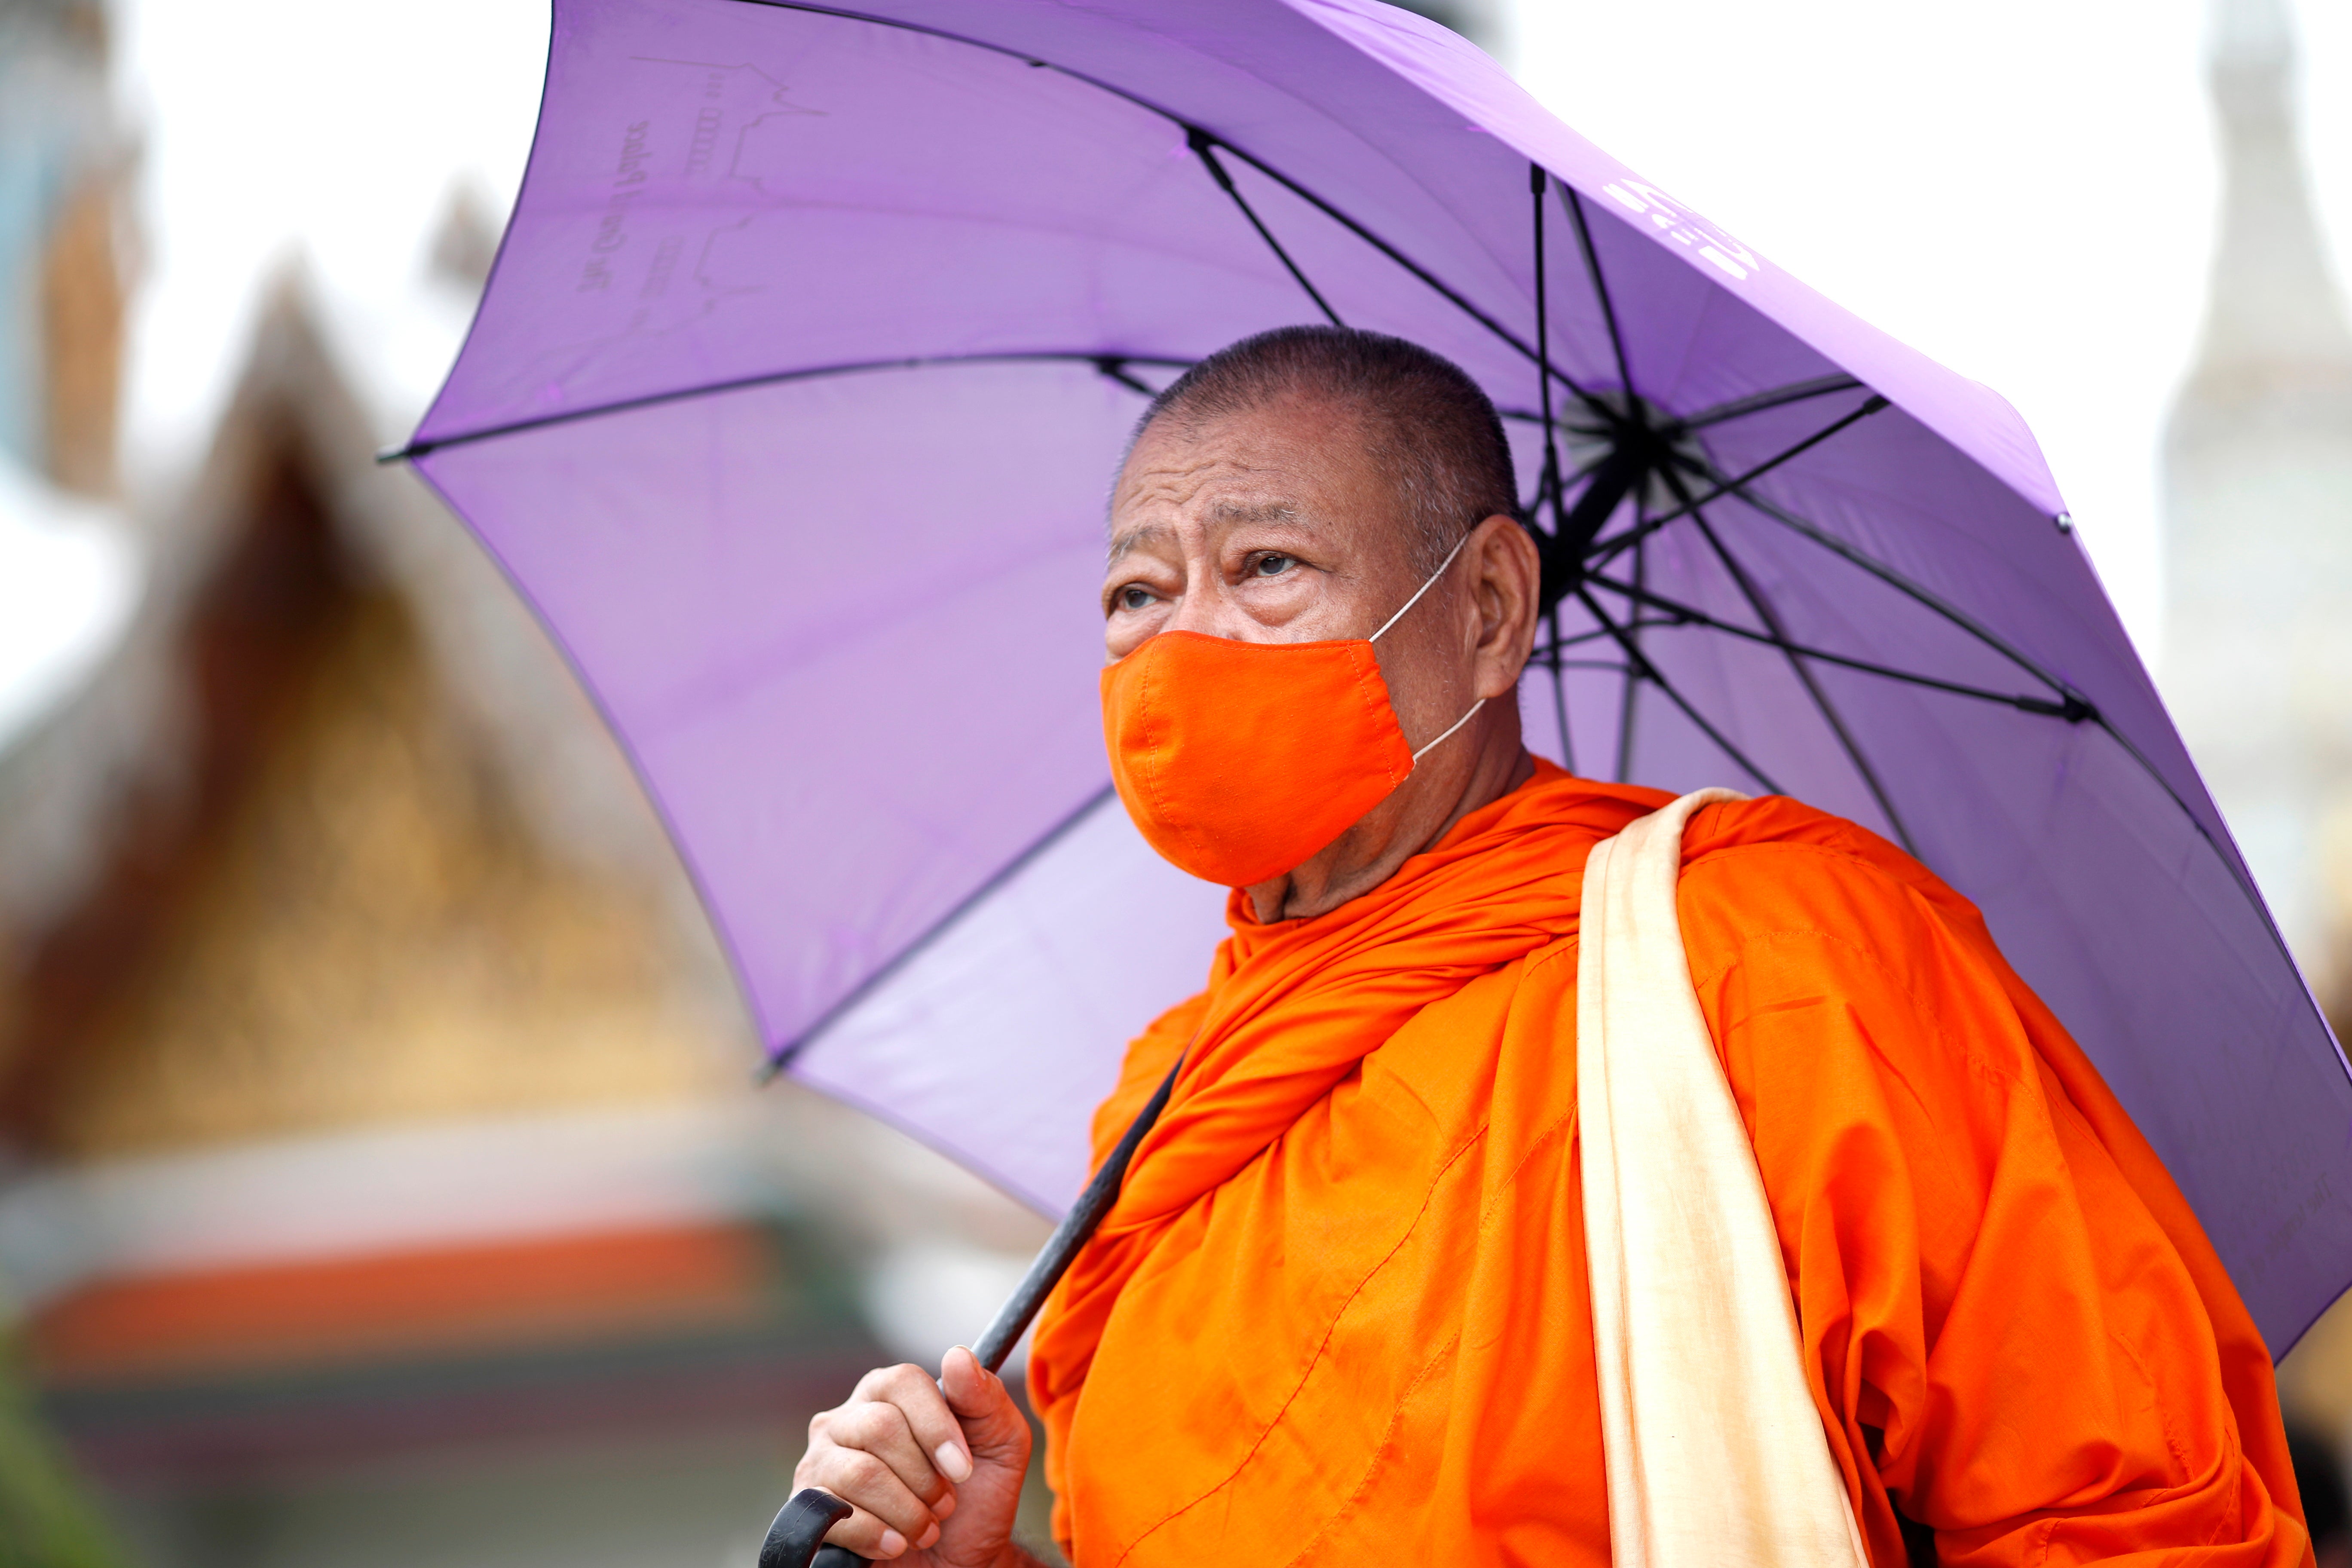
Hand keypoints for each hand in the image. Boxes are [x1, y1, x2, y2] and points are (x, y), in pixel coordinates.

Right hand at [794, 1346, 1034, 1565]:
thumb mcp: (1001, 1443)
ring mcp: (820, 1462)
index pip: (903, 1383)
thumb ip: (985, 1397)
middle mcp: (847, 1419)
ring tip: (925, 1527)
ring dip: (906, 1512)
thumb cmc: (977, 1494)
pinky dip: (876, 1536)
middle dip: (924, 1477)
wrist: (958, 1560)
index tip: (962, 1469)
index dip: (936, 1427)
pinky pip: (833, 1515)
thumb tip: (957, 1356)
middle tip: (945, 1503)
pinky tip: (896, 1545)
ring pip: (859, 1474)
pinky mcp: (808, 1507)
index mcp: (889, 1391)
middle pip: (880, 1428)